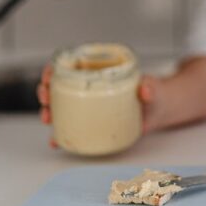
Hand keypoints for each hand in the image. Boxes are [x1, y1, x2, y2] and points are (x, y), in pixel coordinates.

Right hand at [37, 65, 160, 148]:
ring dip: (48, 111)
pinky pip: (71, 127)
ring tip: (48, 118)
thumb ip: (150, 88)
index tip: (49, 75)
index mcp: (101, 72)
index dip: (55, 68)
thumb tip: (145, 90)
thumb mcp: (154, 88)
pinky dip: (61, 134)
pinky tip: (56, 139)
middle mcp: (91, 88)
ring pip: (60, 107)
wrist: (160, 110)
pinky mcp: (92, 123)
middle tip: (45, 97)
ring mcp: (90, 106)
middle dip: (46, 91)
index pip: (71, 65)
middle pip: (59, 86)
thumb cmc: (155, 93)